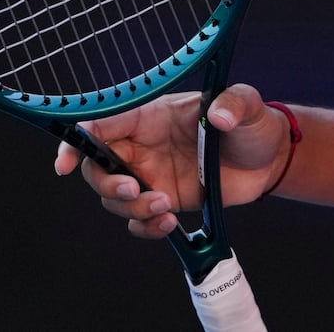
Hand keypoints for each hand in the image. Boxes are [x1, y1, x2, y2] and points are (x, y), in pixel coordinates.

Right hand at [54, 84, 292, 238]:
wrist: (269, 160)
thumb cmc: (252, 124)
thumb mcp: (248, 107)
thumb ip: (235, 104)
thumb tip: (219, 114)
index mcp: (151, 116)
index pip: (101, 123)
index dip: (76, 141)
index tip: (65, 163)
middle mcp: (142, 146)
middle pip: (96, 166)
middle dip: (106, 182)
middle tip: (135, 191)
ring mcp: (150, 175)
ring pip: (114, 198)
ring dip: (132, 209)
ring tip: (167, 206)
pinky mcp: (163, 200)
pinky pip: (137, 220)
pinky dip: (145, 228)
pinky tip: (169, 224)